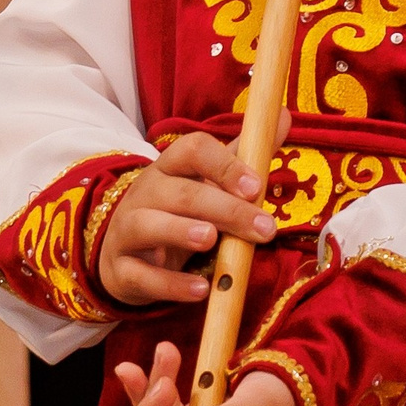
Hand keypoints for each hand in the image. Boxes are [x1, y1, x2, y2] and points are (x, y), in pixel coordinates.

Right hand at [98, 117, 286, 308]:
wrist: (123, 252)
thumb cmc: (177, 212)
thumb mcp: (207, 182)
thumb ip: (244, 156)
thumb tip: (284, 116)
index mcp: (170, 168)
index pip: (193, 150)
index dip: (225, 165)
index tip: (256, 185)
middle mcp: (145, 193)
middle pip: (182, 194)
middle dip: (225, 209)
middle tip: (264, 228)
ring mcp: (127, 231)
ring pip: (148, 226)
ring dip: (181, 231)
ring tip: (211, 239)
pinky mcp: (121, 270)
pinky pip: (142, 276)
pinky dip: (169, 283)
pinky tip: (199, 290)